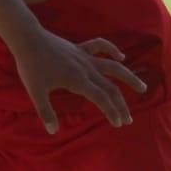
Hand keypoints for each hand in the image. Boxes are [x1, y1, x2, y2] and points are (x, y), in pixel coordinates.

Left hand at [16, 33, 146, 133]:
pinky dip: (112, 50)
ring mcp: (85, 56)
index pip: (101, 98)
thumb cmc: (31, 67)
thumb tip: (52, 131)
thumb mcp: (35, 92)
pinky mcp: (80, 48)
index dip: (112, 112)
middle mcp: (87, 68)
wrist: (28, 40)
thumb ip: (45, 112)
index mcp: (78, 80)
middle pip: (111, 87)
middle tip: (128, 119)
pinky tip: (121, 56)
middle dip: (121, 104)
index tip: (118, 124)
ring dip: (129, 77)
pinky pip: (101, 46)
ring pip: (113, 67)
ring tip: (142, 87)